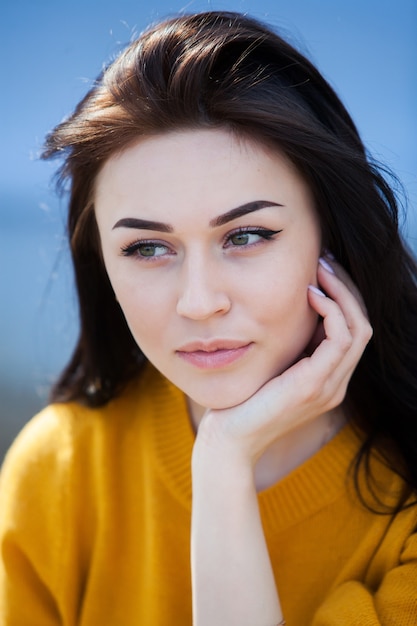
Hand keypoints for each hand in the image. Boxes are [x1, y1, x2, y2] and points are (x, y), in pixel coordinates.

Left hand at [196, 257, 372, 463]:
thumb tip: (288, 309)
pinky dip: (331, 311)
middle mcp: (336, 383)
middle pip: (362, 325)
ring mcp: (329, 386)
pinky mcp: (315, 385)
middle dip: (347, 288)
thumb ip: (288, 346)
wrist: (229, 439)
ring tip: (320, 270)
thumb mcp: (271, 366)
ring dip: (342, 293)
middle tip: (325, 260)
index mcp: (327, 379)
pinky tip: (310, 295)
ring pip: (359, 328)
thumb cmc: (242, 401)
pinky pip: (341, 339)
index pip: (352, 330)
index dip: (343, 297)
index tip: (321, 270)